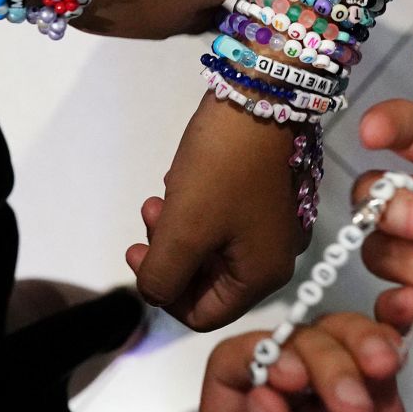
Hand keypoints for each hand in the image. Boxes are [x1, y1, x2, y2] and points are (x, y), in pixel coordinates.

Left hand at [127, 94, 307, 330]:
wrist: (259, 97)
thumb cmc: (221, 168)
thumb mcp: (182, 231)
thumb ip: (161, 278)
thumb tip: (155, 293)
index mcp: (263, 275)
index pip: (203, 315)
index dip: (163, 295)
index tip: (137, 253)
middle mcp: (275, 257)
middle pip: (205, 281)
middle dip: (167, 255)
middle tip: (148, 216)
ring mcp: (272, 226)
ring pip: (209, 249)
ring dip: (175, 229)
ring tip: (158, 197)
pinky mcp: (265, 197)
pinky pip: (222, 222)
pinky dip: (195, 210)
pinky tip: (181, 182)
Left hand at [197, 313, 412, 411]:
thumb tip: (263, 395)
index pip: (232, 368)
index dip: (261, 354)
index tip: (290, 379)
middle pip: (291, 347)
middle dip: (321, 356)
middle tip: (346, 402)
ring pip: (339, 345)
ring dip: (360, 342)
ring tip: (382, 370)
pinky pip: (384, 365)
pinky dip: (393, 331)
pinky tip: (405, 314)